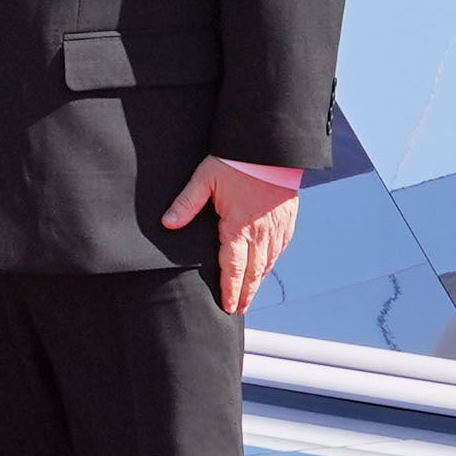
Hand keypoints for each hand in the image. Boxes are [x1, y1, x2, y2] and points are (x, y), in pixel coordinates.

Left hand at [160, 157, 300, 316]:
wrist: (270, 147)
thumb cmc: (235, 161)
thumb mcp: (205, 179)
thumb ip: (186, 204)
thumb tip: (167, 224)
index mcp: (238, 227)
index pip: (233, 268)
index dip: (231, 290)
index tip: (229, 307)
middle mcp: (260, 232)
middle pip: (253, 271)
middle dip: (246, 293)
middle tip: (240, 309)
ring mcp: (277, 226)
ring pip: (269, 261)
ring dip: (259, 280)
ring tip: (252, 293)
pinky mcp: (287, 218)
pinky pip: (281, 246)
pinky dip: (273, 261)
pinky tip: (267, 266)